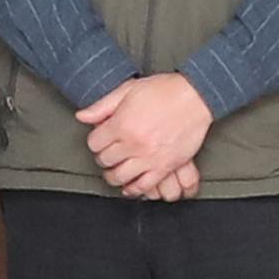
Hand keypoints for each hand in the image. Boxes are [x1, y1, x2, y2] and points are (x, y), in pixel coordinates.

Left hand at [78, 72, 213, 199]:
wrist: (196, 96)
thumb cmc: (164, 90)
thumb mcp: (129, 89)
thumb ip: (103, 105)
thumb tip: (82, 116)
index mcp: (121, 124)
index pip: (94, 143)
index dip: (95, 141)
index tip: (101, 139)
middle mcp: (132, 144)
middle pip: (105, 160)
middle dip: (103, 157)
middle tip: (109, 153)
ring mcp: (149, 157)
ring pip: (120, 177)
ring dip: (114, 175)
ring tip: (115, 171)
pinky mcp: (165, 167)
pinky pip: (143, 186)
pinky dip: (133, 189)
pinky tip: (129, 186)